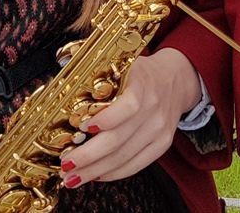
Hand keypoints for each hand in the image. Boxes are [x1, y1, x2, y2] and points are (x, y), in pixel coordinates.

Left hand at [58, 48, 199, 186]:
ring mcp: (159, 129)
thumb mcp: (123, 62)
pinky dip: (113, 174)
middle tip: (66, 164)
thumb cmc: (141, 72)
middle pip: (119, 139)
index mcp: (142, 83)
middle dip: (88, 156)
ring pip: (124, 157)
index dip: (105, 119)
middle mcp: (153, 108)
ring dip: (95, 171)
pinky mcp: (162, 144)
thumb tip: (63, 66)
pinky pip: (136, 165)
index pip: (128, 105)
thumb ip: (96, 66)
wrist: (175, 80)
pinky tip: (95, 176)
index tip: (81, 127)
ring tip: (73, 177)